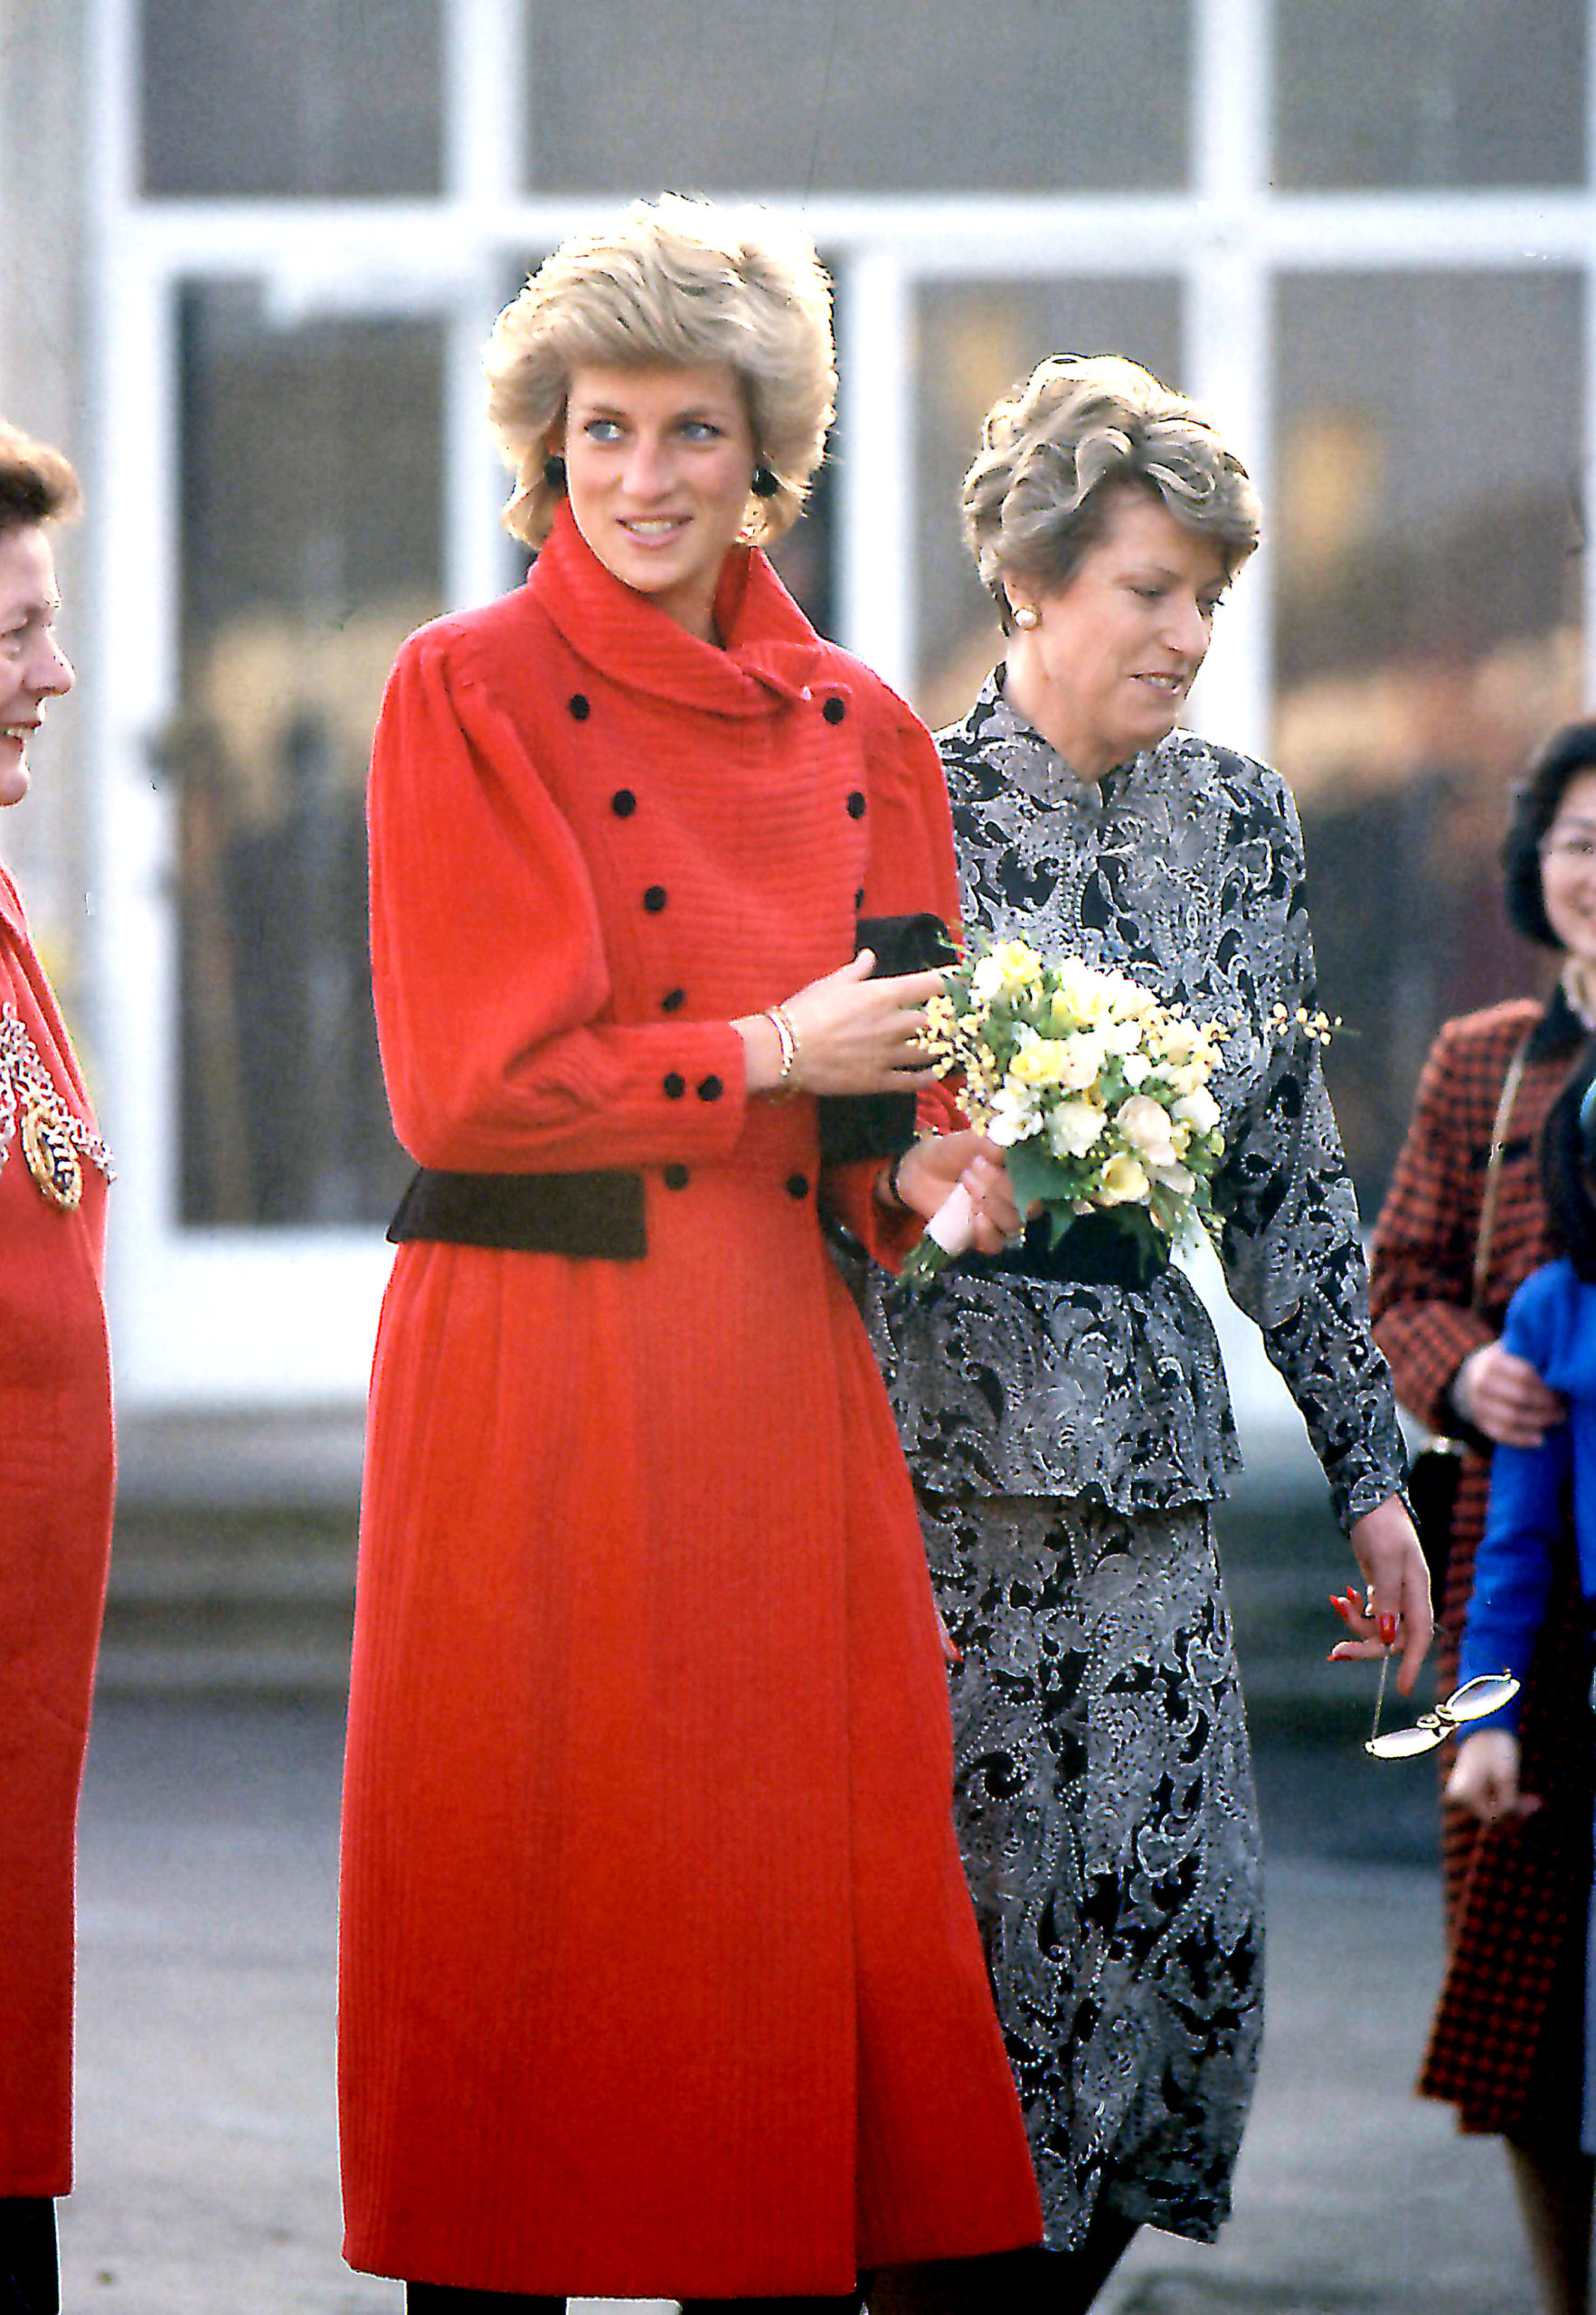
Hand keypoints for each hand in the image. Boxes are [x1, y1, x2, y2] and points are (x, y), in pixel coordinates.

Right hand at [735, 952, 943, 1096]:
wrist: (785, 1050)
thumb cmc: (806, 1010)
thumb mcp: (832, 981)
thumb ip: (858, 970)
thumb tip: (869, 956)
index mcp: (884, 994)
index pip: (934, 984)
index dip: (954, 981)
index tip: (964, 980)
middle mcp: (893, 1023)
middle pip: (940, 1020)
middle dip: (953, 1019)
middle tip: (962, 1018)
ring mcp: (888, 1054)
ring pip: (933, 1052)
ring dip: (946, 1048)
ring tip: (954, 1045)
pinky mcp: (879, 1080)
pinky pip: (914, 1081)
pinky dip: (929, 1076)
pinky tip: (935, 1072)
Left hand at [887, 1132, 1018, 1253]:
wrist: (921, 1169)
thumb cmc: (952, 1152)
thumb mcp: (972, 1141)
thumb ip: (994, 1146)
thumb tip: (1011, 1152)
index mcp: (1022, 1175)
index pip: (1041, 1183)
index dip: (1025, 1175)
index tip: (996, 1158)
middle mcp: (1016, 1199)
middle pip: (1030, 1207)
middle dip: (1001, 1186)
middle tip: (972, 1166)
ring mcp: (999, 1219)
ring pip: (1013, 1224)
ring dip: (992, 1204)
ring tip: (966, 1182)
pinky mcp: (980, 1236)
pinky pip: (995, 1245)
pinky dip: (987, 1232)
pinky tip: (975, 1217)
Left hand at [1326, 1493, 1432, 1695]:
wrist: (1370, 1502)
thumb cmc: (1382, 1527)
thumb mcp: (1386, 1560)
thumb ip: (1387, 1597)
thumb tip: (1389, 1633)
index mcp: (1417, 1592)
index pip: (1420, 1637)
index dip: (1411, 1663)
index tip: (1402, 1689)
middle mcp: (1408, 1598)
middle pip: (1393, 1638)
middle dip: (1366, 1646)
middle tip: (1337, 1651)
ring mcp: (1393, 1594)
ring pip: (1378, 1627)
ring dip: (1355, 1624)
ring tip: (1337, 1603)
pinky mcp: (1379, 1589)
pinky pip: (1368, 1613)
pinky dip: (1353, 1611)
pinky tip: (1340, 1598)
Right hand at [1445, 1729, 1538, 1825]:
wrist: (1485, 1723)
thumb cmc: (1496, 1748)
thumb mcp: (1507, 1778)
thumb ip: (1510, 1805)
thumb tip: (1513, 1826)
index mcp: (1465, 1795)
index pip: (1494, 1819)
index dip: (1517, 1815)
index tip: (1537, 1804)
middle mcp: (1459, 1797)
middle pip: (1492, 1817)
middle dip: (1516, 1812)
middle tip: (1537, 1802)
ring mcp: (1462, 1793)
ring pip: (1492, 1810)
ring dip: (1513, 1807)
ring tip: (1533, 1799)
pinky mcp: (1469, 1788)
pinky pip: (1489, 1801)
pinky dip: (1505, 1799)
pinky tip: (1521, 1795)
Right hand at [1453, 1340, 1563, 1448]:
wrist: (1472, 1377)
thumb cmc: (1504, 1364)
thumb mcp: (1512, 1353)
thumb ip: (1530, 1359)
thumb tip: (1558, 1375)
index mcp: (1492, 1362)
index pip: (1524, 1374)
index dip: (1544, 1384)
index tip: (1559, 1389)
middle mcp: (1481, 1383)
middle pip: (1519, 1397)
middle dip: (1545, 1404)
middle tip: (1562, 1407)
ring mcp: (1478, 1404)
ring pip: (1511, 1418)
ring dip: (1539, 1421)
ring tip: (1556, 1420)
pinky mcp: (1480, 1421)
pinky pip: (1501, 1434)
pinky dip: (1522, 1439)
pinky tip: (1541, 1439)